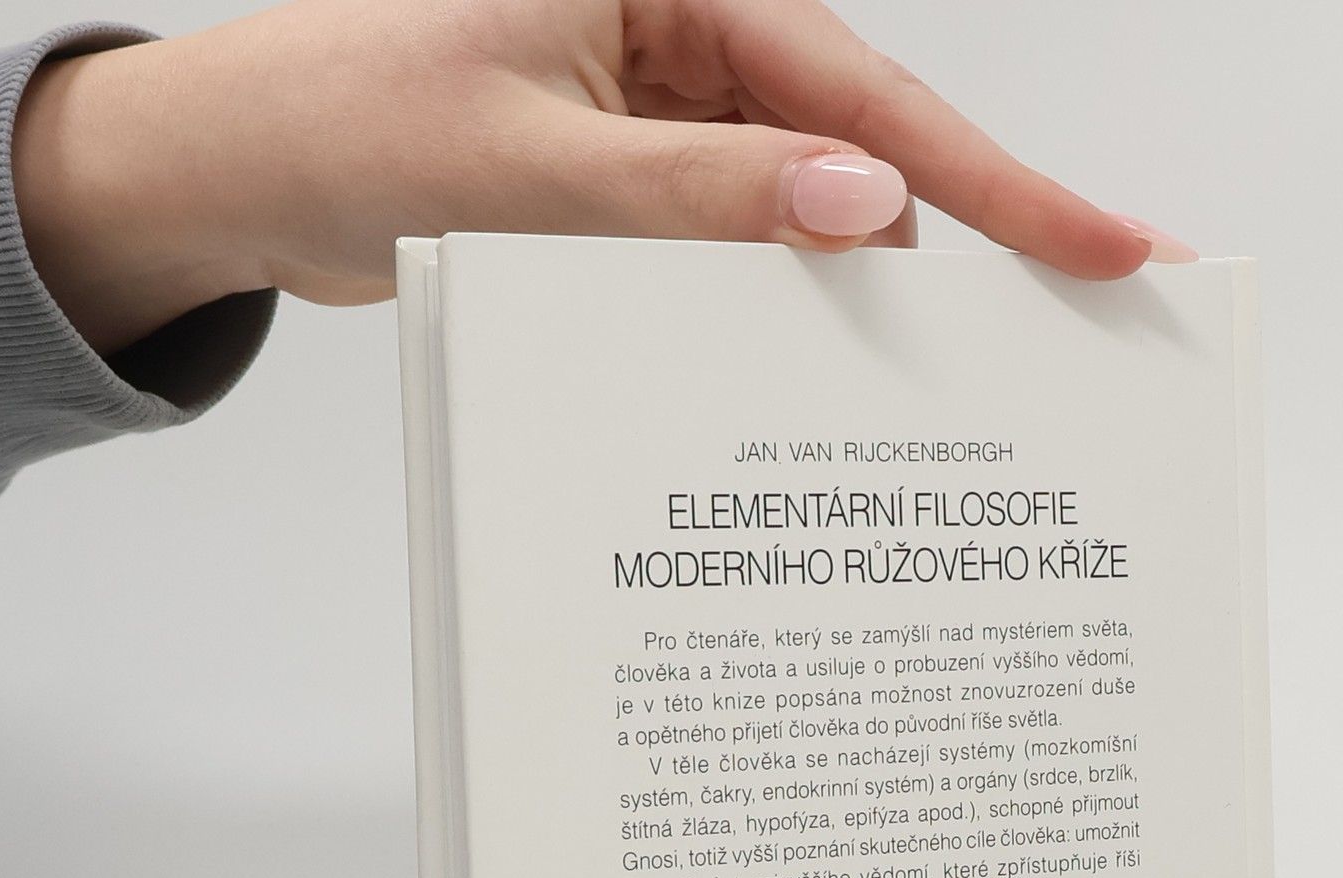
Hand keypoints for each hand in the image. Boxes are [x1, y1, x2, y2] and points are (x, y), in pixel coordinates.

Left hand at [12, 0, 1194, 356]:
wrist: (237, 168)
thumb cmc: (343, 122)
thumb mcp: (528, 168)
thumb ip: (696, 195)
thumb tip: (855, 207)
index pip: (864, 88)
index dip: (996, 178)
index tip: (1106, 240)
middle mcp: (681, 28)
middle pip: (860, 139)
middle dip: (956, 237)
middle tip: (1066, 323)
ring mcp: (662, 103)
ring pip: (803, 199)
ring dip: (847, 287)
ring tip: (923, 378)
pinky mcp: (637, 170)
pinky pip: (737, 238)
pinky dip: (770, 302)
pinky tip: (800, 361)